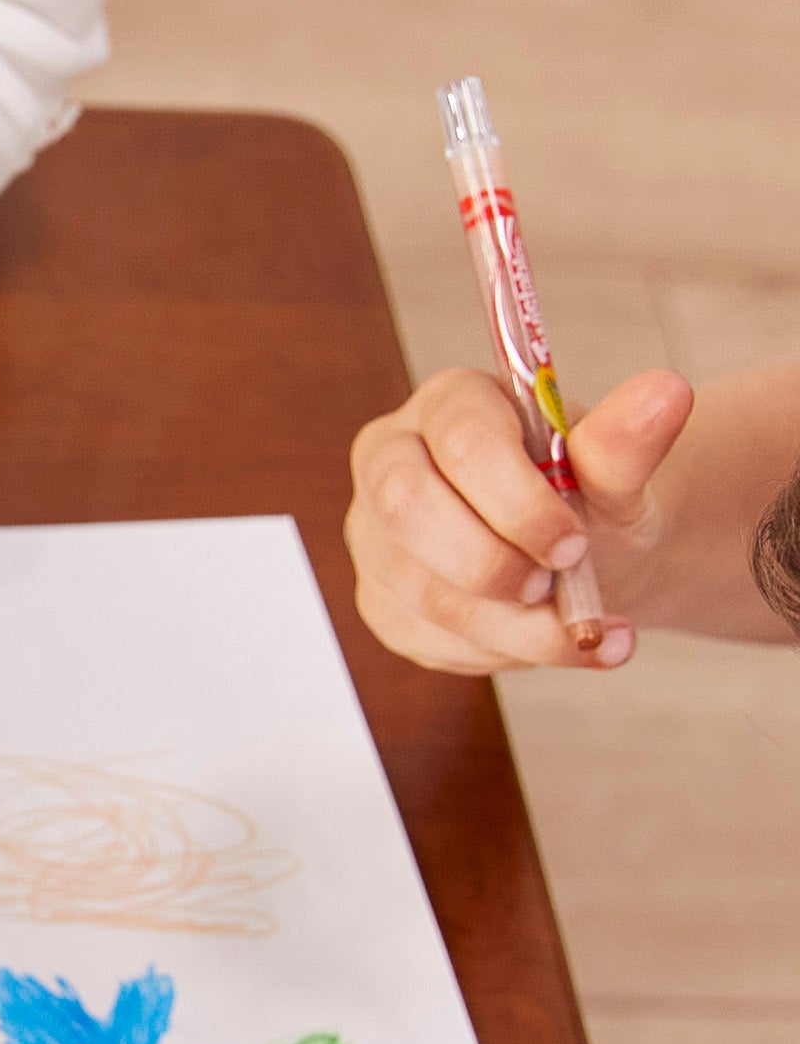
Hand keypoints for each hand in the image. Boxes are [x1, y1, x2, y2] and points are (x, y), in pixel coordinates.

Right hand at [345, 364, 691, 673]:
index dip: (517, 501)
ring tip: (581, 629)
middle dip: (493, 564)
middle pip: (408, 509)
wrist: (589, 554)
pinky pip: (427, 637)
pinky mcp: (381, 599)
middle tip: (557, 587)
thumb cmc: (591, 498)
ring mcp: (375, 535)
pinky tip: (544, 639)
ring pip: (422, 589)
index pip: (461, 441)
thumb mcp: (616, 473)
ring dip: (512, 625)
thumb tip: (667, 392)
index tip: (574, 546)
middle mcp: (391, 461)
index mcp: (448, 406)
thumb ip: (626, 442)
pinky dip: (500, 651)